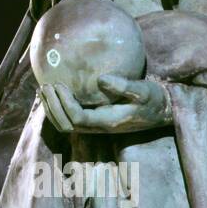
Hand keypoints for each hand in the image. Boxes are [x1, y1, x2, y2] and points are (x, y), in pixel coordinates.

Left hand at [39, 75, 171, 133]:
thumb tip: (101, 79)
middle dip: (52, 107)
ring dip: (51, 109)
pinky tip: (54, 94)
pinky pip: (70, 120)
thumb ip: (124, 86)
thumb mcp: (144, 91)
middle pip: (65, 125)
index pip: (77, 118)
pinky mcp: (95, 121)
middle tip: (45, 86)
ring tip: (43, 90)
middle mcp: (99, 127)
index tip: (58, 84)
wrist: (163, 110)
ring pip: (65, 125)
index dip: (64, 103)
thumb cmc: (154, 99)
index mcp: (108, 121)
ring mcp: (96, 126)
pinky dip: (58, 109)